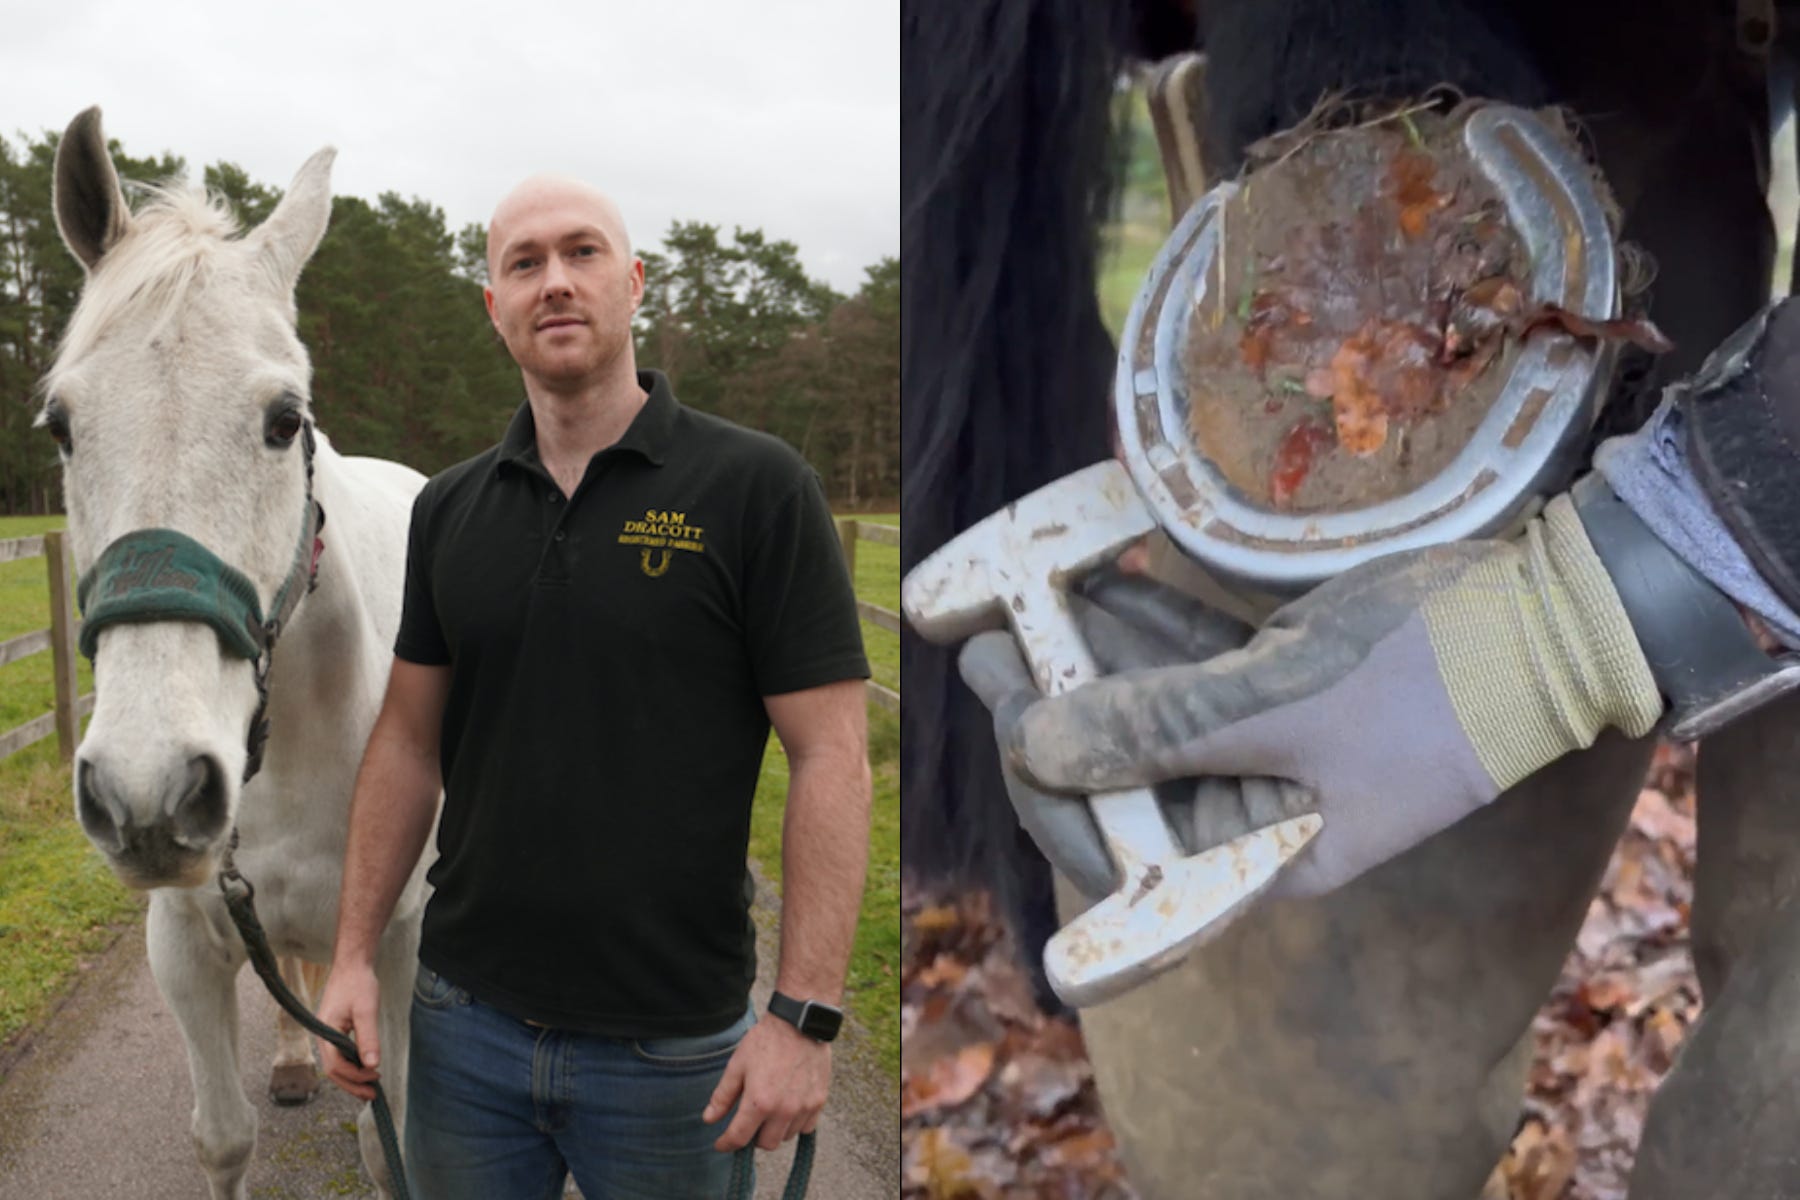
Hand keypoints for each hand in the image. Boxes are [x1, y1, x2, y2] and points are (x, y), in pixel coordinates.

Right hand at [314, 961, 381, 1101]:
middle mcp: (322, 1038)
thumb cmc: (358, 984)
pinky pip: (341, 1055)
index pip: (336, 1066)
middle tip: (373, 1094)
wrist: (352, 965)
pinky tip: (366, 1068)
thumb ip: (368, 1038)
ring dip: (353, 1077)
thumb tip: (372, 1065)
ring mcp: (327, 1035)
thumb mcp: (366, 1010)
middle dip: (353, 1084)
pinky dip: (353, 1065)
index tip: (375, 1077)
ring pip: (337, 1064)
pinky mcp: (335, 1032)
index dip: (355, 1077)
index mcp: (325, 1034)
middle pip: (334, 1070)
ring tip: (371, 1086)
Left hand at [703, 1016, 830, 1151]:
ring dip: (775, 1130)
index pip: (739, 1138)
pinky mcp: (819, 1101)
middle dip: (753, 1137)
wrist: (799, 1022)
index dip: (726, 1144)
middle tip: (749, 1122)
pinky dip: (795, 1123)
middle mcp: (783, 1110)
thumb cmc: (765, 1041)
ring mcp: (804, 1107)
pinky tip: (788, 1108)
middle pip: (765, 1144)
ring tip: (770, 1111)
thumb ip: (723, 1096)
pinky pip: (806, 1127)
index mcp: (759, 1102)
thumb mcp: (737, 1065)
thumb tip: (709, 1119)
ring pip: (786, 1137)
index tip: (721, 1143)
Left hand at [998, 497, 1664, 896]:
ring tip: (1009, 603)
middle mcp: (1251, 812)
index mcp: (1259, 856)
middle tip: (986, 645)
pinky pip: (1188, 667)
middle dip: (1050, 714)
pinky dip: (1140, 631)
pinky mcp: (1275, 683)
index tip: (1003, 717)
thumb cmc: (1430, 679)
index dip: (1052, 791)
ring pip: (1147, 712)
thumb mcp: (1283, 709)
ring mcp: (1263, 745)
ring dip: (1083, 663)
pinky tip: (1088, 586)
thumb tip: (1033, 747)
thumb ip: (1157, 730)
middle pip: (1122, 776)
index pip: (1125, 856)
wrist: (1555, 612)